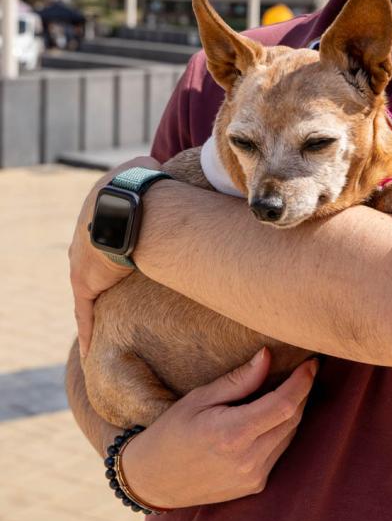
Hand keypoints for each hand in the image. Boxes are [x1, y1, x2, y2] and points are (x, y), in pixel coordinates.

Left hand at [69, 155, 160, 358]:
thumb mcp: (150, 169)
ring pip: (88, 284)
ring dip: (97, 299)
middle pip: (94, 255)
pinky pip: (84, 310)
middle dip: (104, 267)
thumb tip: (179, 172)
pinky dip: (87, 330)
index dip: (118, 237)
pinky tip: (90, 351)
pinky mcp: (84, 281)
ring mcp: (82, 258)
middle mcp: (85, 232)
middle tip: (121, 281)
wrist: (133, 204)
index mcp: (99, 205)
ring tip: (109, 320)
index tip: (128, 248)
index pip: (107, 226)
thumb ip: (159, 173)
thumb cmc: (147, 185)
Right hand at [120, 348, 317, 507]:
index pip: (284, 404)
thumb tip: (267, 356)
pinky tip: (270, 417)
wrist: (154, 479)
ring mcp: (253, 477)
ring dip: (292, 411)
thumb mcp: (199, 398)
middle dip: (302, 392)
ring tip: (286, 389)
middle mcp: (248, 460)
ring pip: (289, 435)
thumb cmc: (172, 432)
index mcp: (232, 434)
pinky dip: (281, 430)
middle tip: (302, 370)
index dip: (303, 382)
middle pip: (292, 419)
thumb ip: (238, 380)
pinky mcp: (254, 486)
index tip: (311, 362)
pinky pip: (279, 451)